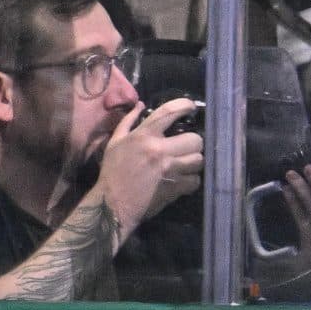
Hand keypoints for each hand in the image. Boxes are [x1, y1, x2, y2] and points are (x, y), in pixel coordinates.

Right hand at [96, 98, 204, 235]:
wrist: (112, 204)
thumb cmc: (113, 172)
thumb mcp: (114, 143)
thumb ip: (128, 122)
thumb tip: (141, 105)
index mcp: (143, 136)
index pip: (169, 112)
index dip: (184, 105)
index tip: (191, 107)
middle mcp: (159, 150)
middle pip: (196, 140)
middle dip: (193, 144)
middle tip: (186, 149)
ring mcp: (169, 169)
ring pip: (199, 160)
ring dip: (193, 163)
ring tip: (184, 165)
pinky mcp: (175, 187)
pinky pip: (195, 180)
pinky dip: (190, 182)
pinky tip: (180, 181)